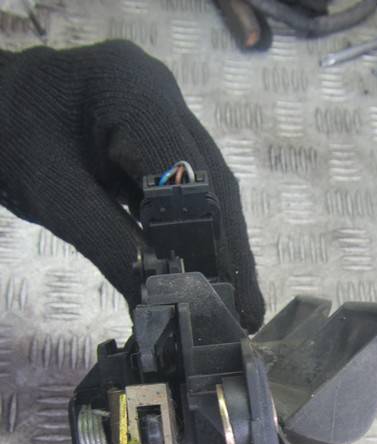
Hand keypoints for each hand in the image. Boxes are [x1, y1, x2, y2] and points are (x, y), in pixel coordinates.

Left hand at [0, 41, 264, 331]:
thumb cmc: (6, 142)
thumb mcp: (55, 199)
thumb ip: (114, 249)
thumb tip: (161, 306)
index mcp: (134, 93)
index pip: (193, 179)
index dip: (217, 245)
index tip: (233, 300)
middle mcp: (161, 92)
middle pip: (213, 180)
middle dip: (228, 250)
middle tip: (245, 310)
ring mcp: (162, 107)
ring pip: (207, 183)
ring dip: (216, 242)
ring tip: (230, 297)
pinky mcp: (156, 127)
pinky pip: (185, 181)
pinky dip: (191, 227)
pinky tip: (199, 265)